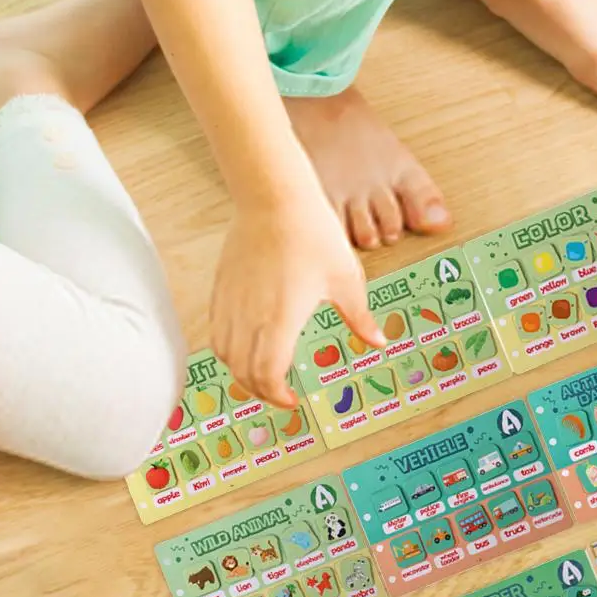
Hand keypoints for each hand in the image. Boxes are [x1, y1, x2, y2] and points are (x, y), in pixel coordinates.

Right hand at [211, 196, 383, 407]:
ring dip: (241, 371)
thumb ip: (360, 318)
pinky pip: (217, 330)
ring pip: (225, 354)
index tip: (291, 399)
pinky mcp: (221, 288)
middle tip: (279, 393)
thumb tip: (378, 341)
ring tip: (263, 374)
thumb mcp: (347, 280)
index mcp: (280, 319)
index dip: (276, 395)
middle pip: (242, 372)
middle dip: (260, 390)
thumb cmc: (313, 234)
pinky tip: (248, 344)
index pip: (267, 375)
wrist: (274, 197)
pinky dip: (229, 348)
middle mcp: (248, 315)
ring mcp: (230, 302)